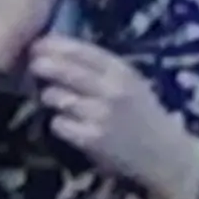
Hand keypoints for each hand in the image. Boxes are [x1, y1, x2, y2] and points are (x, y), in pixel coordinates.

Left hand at [28, 37, 198, 198]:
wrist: (164, 154)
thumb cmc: (143, 114)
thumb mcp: (130, 82)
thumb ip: (101, 68)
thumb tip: (58, 51)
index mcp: (122, 71)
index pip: (81, 50)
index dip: (55, 44)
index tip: (38, 44)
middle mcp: (112, 90)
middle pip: (64, 70)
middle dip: (42, 65)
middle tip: (34, 66)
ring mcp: (101, 115)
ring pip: (56, 96)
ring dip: (49, 97)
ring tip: (53, 99)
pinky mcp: (92, 139)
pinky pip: (58, 124)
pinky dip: (59, 124)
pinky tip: (68, 125)